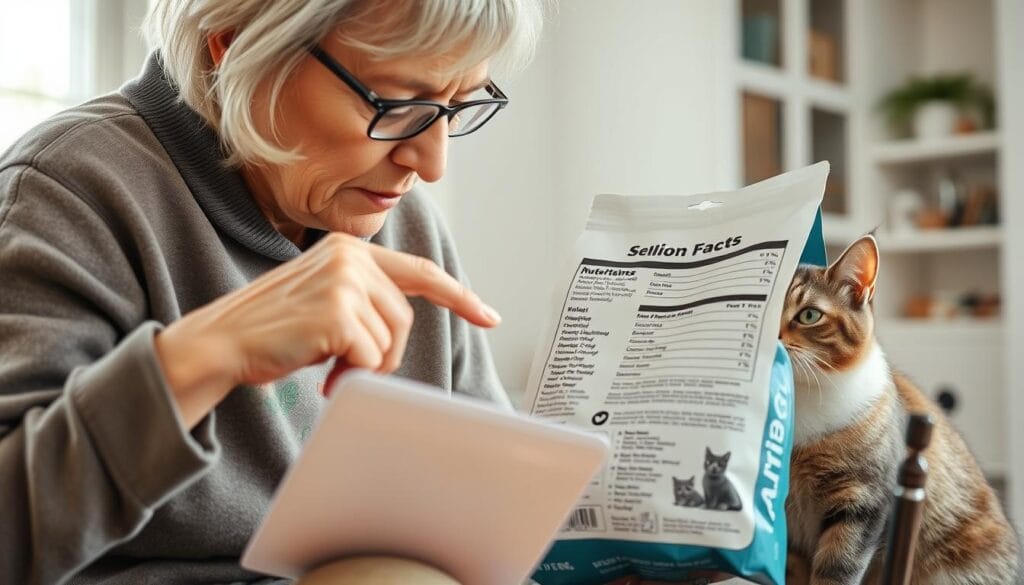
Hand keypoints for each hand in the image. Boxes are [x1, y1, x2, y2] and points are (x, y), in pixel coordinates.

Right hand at [155, 232, 499, 426]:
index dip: (458, 296)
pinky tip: (321, 371)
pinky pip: (370, 358)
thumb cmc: (271, 330)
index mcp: (349, 250)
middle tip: (345, 367)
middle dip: (384, 353)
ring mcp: (344, 282)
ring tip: (329, 367)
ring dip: (365, 366)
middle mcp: (351, 257)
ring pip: (390, 341)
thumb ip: (363, 297)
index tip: (488, 316)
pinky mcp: (337, 313)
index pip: (418, 271)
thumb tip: (400, 325)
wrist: (220, 343)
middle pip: (404, 319)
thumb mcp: (323, 298)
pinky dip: (351, 374)